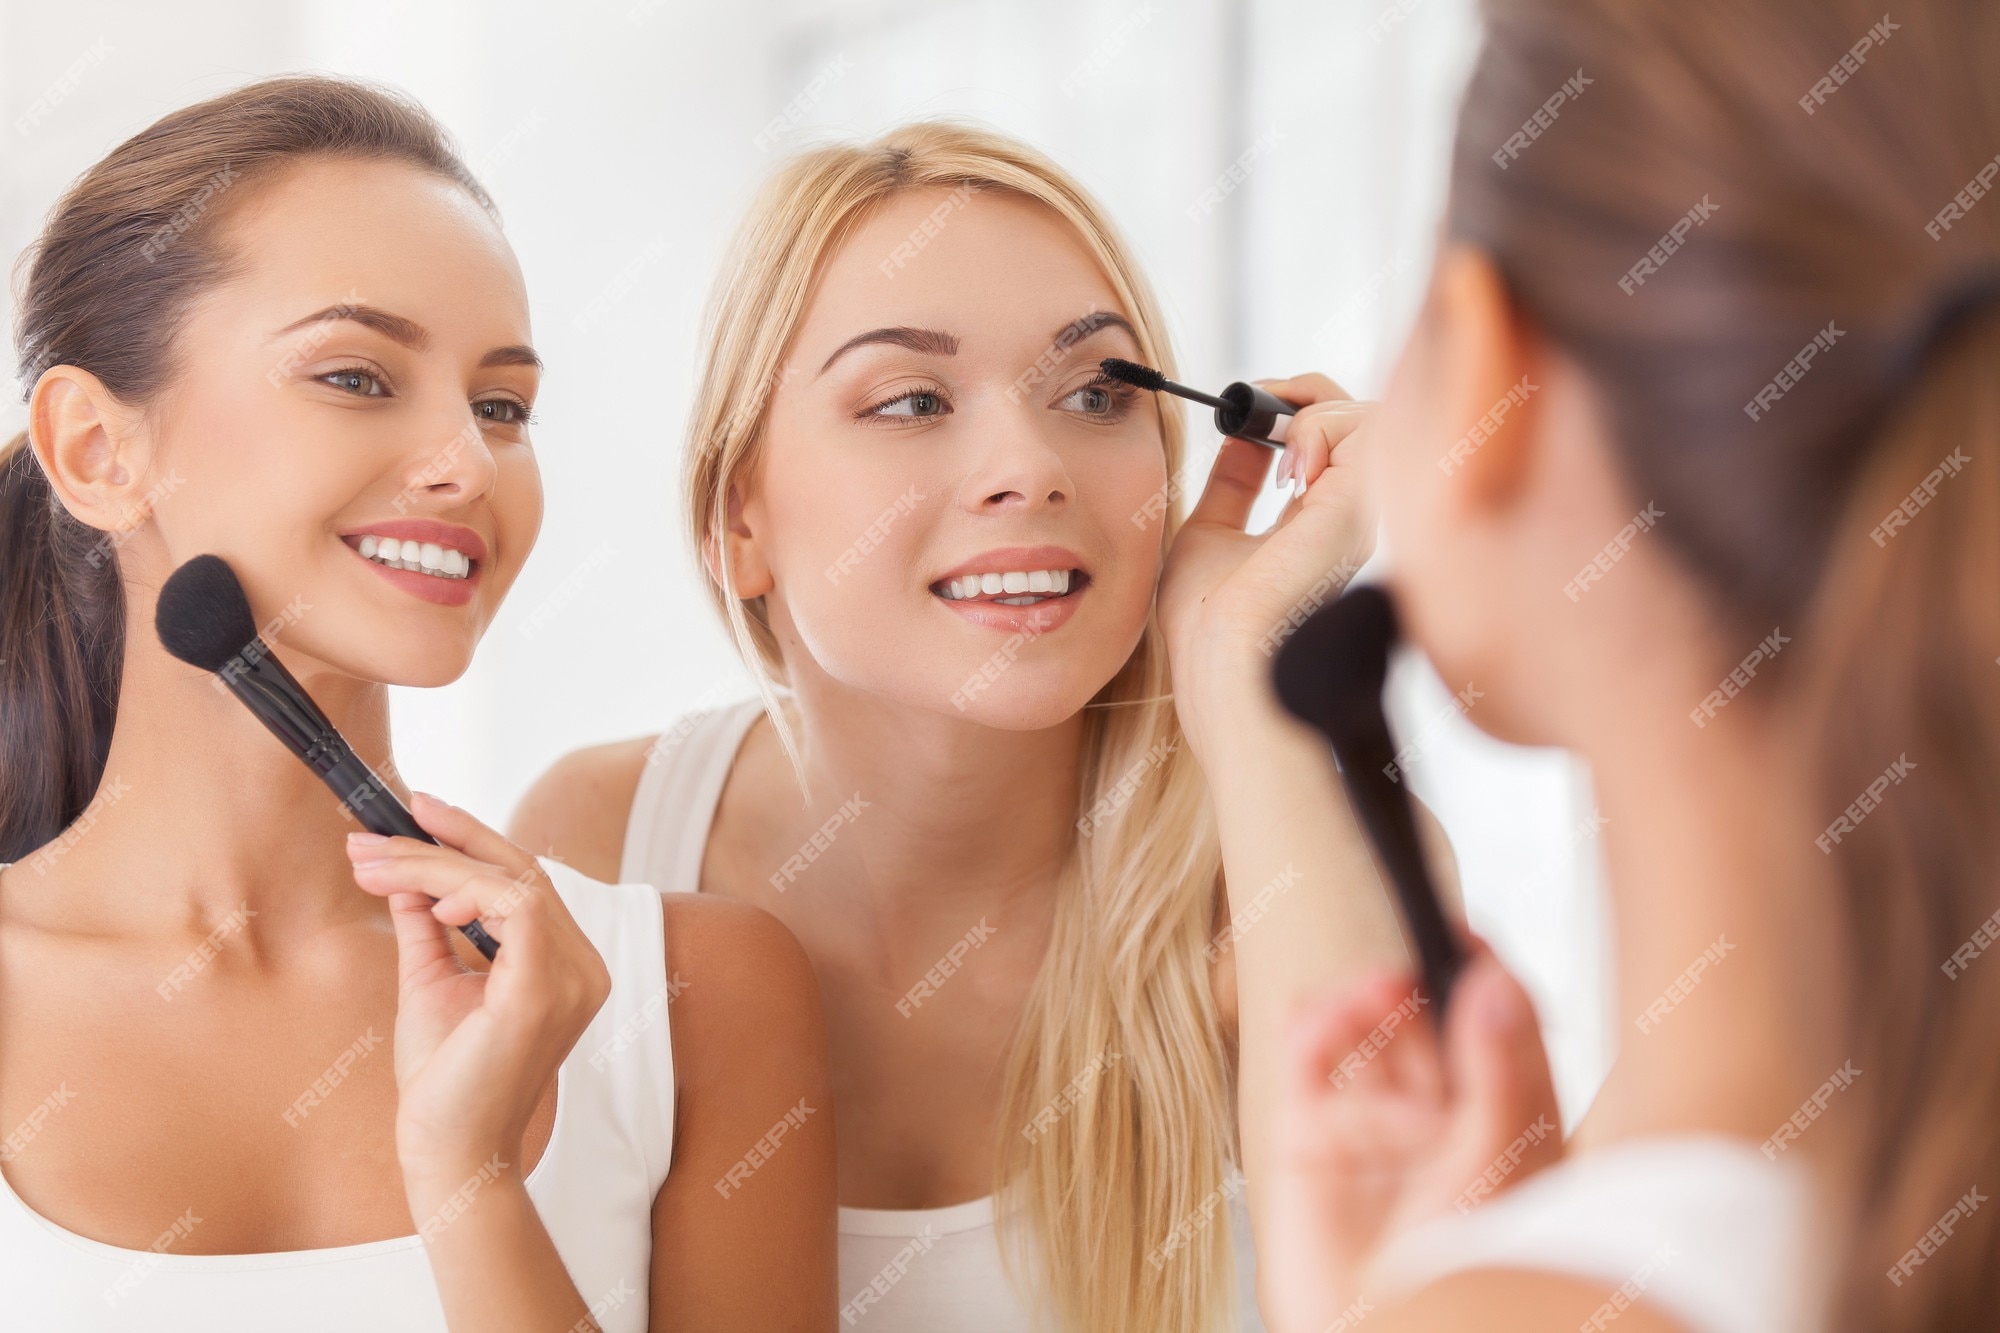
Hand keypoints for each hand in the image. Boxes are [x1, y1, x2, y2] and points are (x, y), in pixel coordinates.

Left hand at [345, 792, 610, 1185]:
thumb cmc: (444, 1077)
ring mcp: (572, 977)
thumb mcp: (431, 980)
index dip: (472, 839)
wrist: (446, 1148)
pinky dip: (468, 890)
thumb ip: (429, 926)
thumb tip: (408, 872)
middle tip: (376, 830)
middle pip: (524, 870)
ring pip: (514, 880)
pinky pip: (518, 907)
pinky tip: (429, 900)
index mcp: (564, 964)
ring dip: (436, 863)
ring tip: (373, 865)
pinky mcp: (543, 989)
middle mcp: (582, 966)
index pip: (524, 881)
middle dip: (446, 839)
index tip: (416, 812)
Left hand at [1157, 374, 1376, 751]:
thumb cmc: (1208, 625)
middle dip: (1305, 391)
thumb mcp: (1208, 533)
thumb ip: (1230, 486)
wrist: (1221, 665)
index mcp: (1316, 523)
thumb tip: (1238, 440)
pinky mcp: (1360, 507)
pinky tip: (1287, 464)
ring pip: (1370, 414)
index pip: (1330, 443)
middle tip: (1253, 404)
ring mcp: (1359, 510)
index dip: (1292, 409)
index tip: (1240, 413)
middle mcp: (1347, 515)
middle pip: (1358, 418)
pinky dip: (1321, 423)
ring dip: (1314, 406)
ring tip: (1273, 439)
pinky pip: (1367, 426)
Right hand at [1259, 942, 1561, 1332]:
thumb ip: (1499, 1073)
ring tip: (1372, 992)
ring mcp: (1372, 1131)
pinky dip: (1309, 1029)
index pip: (1500, 1032)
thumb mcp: (1498, 1170)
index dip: (1484, 980)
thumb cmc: (1460, 1281)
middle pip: (1430, 1026)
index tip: (1469, 937)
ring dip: (1363, 1001)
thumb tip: (1495, 983)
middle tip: (1411, 966)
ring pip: (1367, 1036)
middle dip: (1419, 986)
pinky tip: (1318, 1012)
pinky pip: (1307, 1067)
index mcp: (1504, 1129)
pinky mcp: (1311, 1142)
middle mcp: (1439, 1126)